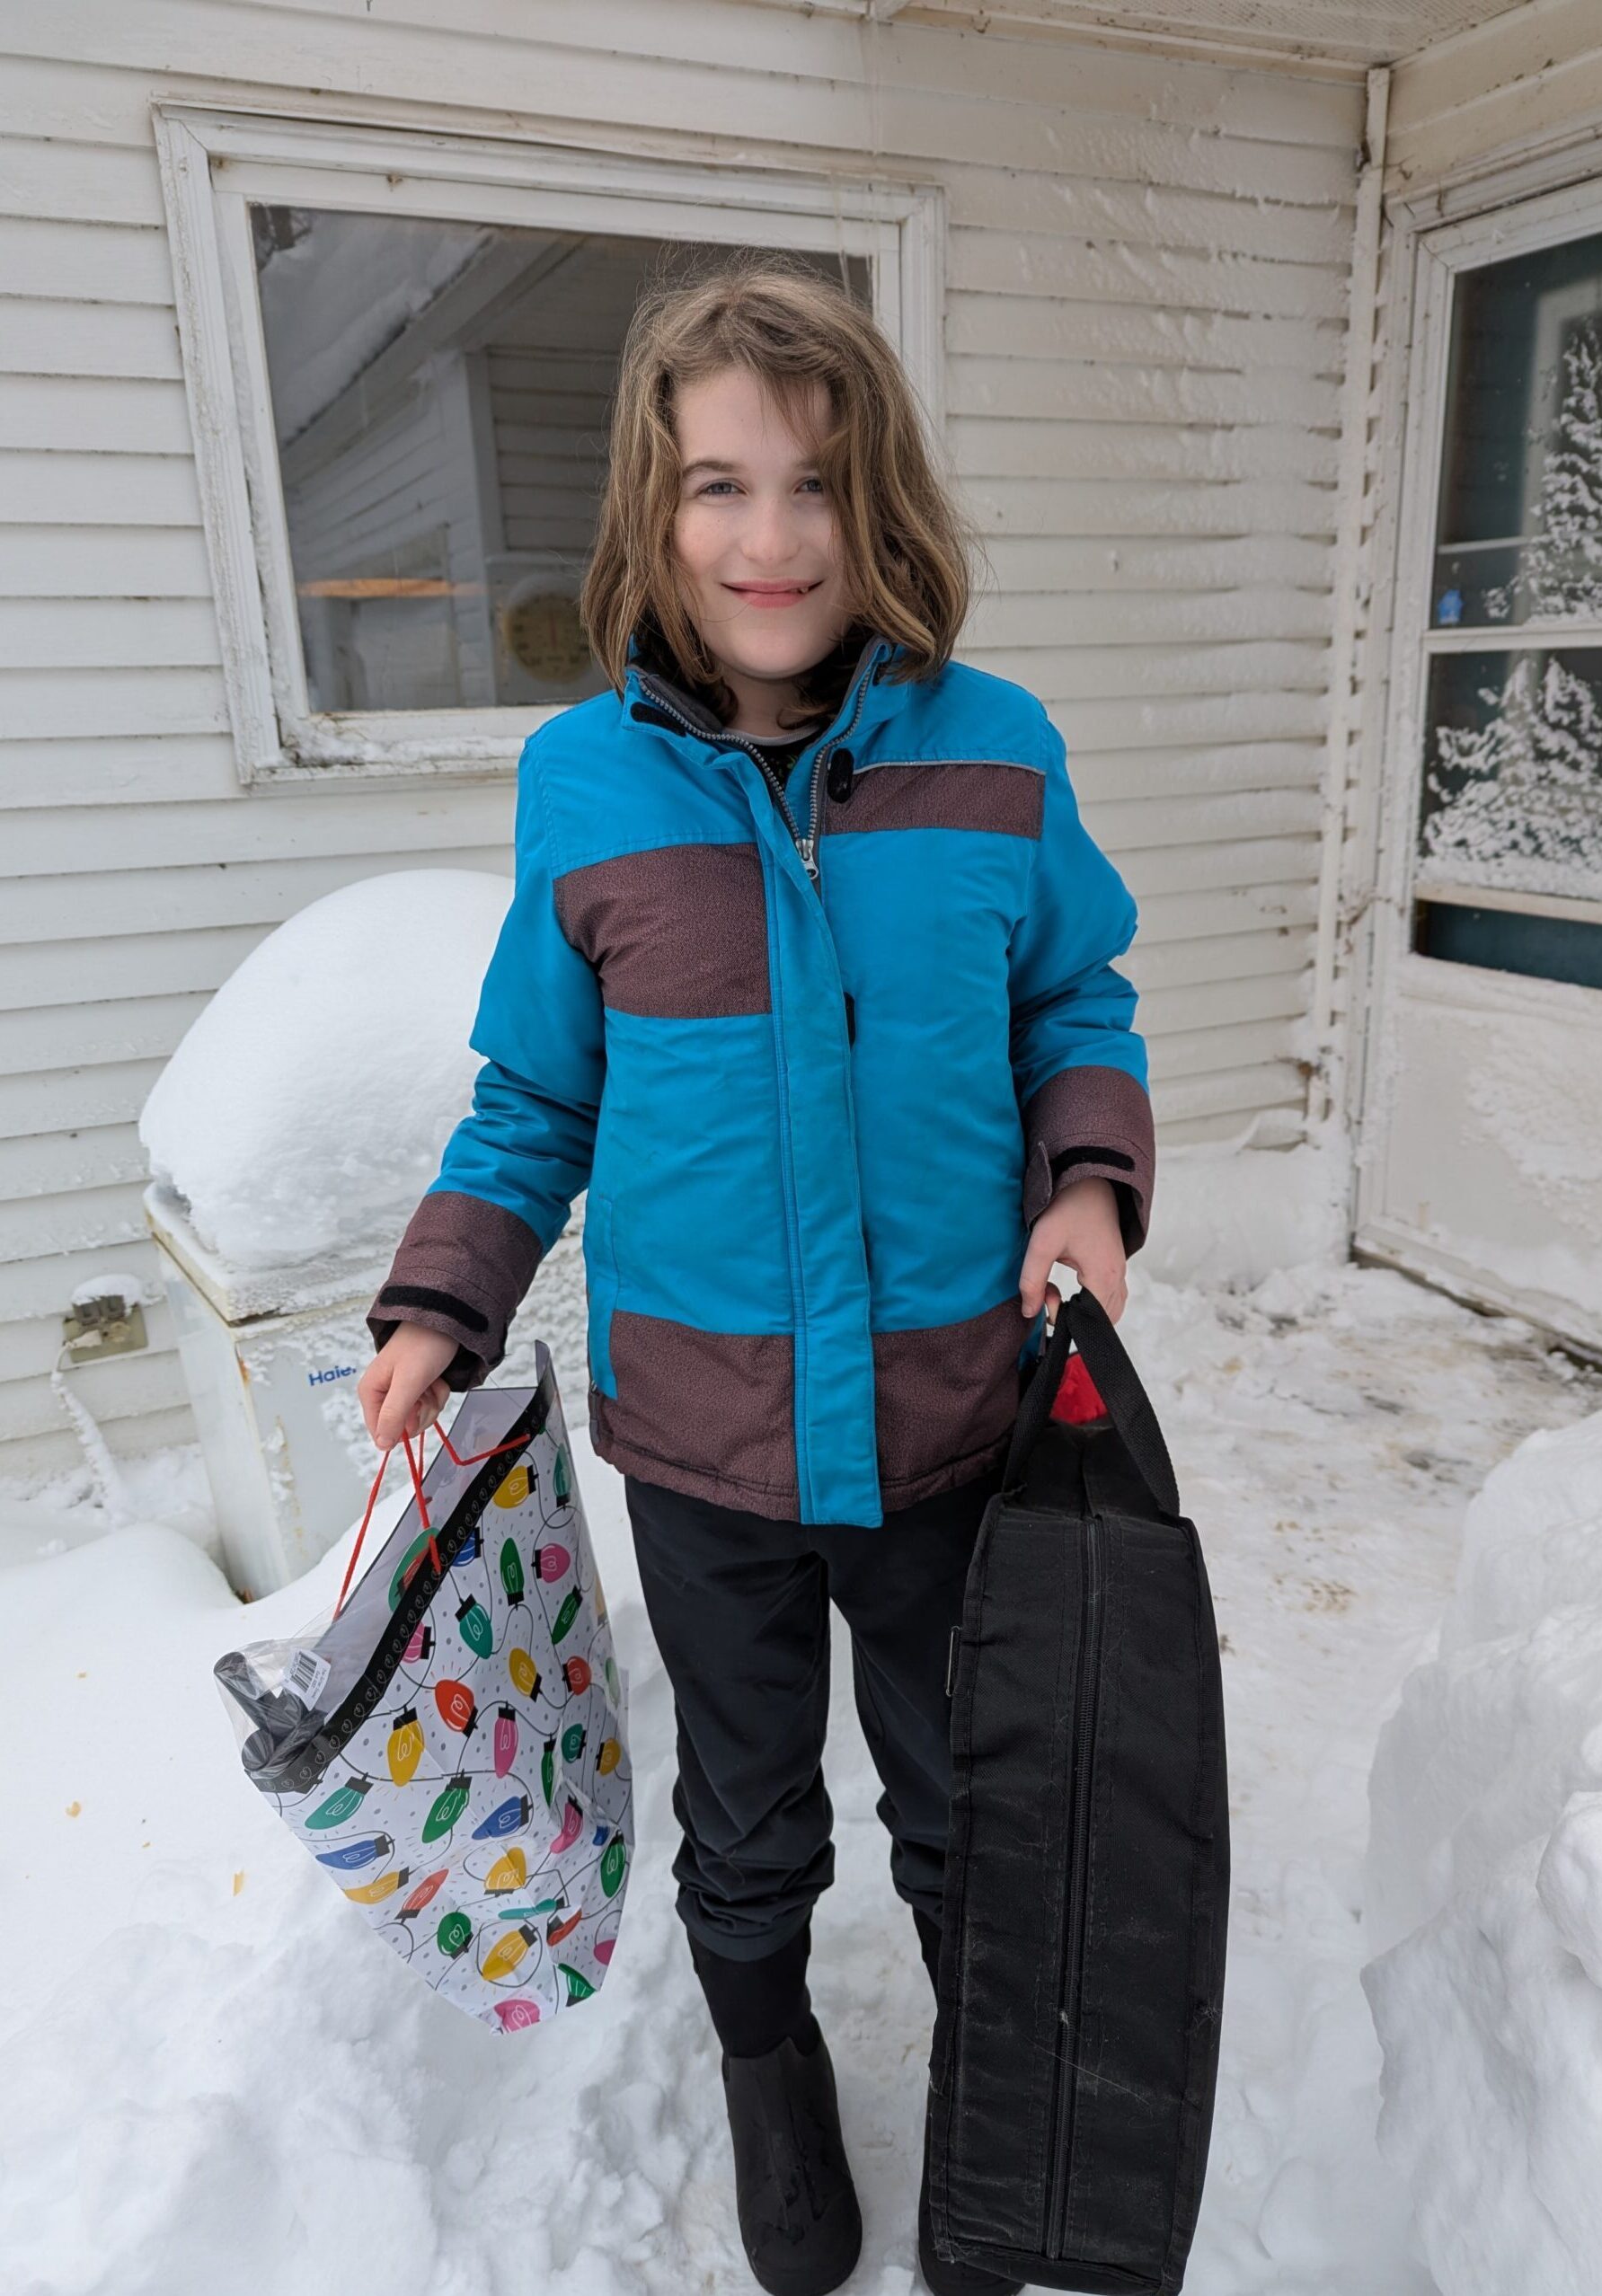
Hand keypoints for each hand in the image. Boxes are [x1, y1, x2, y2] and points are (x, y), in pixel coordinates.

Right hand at [357, 1325, 458, 1451]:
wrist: (446, 1321)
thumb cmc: (423, 1345)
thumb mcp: (408, 1382)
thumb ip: (393, 1414)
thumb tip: (382, 1445)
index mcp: (370, 1392)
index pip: (381, 1432)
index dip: (402, 1428)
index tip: (416, 1410)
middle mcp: (383, 1393)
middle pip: (403, 1427)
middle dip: (422, 1412)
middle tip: (427, 1390)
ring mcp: (401, 1391)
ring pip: (419, 1417)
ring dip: (432, 1401)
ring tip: (433, 1380)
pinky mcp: (417, 1387)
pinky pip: (429, 1405)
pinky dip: (438, 1393)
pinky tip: (438, 1378)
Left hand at [1019, 1173, 1126, 1327]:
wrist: (1088, 1175)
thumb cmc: (1067, 1206)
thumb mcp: (1042, 1243)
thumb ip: (1032, 1281)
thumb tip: (1029, 1313)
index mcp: (1103, 1276)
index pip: (1091, 1322)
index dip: (1064, 1319)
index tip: (1044, 1297)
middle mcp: (1118, 1276)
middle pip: (1103, 1320)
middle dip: (1074, 1317)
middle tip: (1048, 1294)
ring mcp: (1120, 1270)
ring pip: (1109, 1309)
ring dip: (1084, 1309)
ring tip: (1055, 1289)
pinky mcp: (1116, 1263)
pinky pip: (1111, 1295)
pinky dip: (1093, 1300)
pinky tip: (1070, 1285)